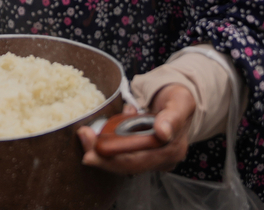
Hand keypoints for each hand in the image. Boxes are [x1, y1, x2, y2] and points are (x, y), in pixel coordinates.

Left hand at [77, 84, 195, 174]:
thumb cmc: (179, 98)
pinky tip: (103, 129)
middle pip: (126, 165)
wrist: (179, 100)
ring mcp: (152, 157)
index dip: (112, 161)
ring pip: (121, 159)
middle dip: (101, 155)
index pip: (138, 162)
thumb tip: (162, 133)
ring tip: (87, 134)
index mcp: (171, 151)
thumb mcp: (180, 101)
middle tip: (83, 137)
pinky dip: (109, 142)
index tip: (89, 154)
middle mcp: (161, 159)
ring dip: (101, 149)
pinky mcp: (143, 151)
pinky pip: (121, 151)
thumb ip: (172, 117)